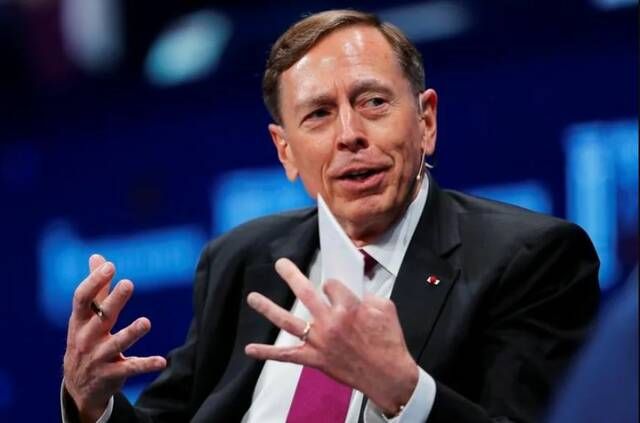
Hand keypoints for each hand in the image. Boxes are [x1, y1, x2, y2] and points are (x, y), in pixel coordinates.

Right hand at [63, 254, 166, 421]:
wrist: (78, 387)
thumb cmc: (85, 341)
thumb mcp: (84, 317)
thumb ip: (96, 288)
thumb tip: (97, 257)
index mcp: (79, 322)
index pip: (82, 299)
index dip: (94, 281)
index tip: (110, 266)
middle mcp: (86, 339)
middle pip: (101, 317)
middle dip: (113, 301)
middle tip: (128, 283)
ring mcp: (98, 358)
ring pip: (116, 344)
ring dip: (131, 333)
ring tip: (146, 322)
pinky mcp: (112, 374)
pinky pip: (131, 368)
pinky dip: (146, 364)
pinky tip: (162, 361)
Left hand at [245, 258, 418, 414]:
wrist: (388, 375)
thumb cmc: (389, 341)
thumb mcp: (385, 308)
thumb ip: (366, 297)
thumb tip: (353, 294)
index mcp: (348, 307)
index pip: (332, 285)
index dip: (333, 287)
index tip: (334, 291)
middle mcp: (329, 322)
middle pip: (304, 292)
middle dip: (290, 275)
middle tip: (280, 264)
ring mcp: (319, 341)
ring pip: (288, 321)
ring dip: (268, 308)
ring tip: (253, 297)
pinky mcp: (315, 359)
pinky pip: (287, 356)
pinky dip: (267, 353)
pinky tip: (250, 349)